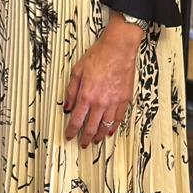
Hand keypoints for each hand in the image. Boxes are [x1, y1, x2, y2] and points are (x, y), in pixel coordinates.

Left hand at [63, 17, 141, 148]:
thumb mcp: (77, 71)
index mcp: (86, 95)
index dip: (71, 131)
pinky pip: (118, 119)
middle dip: (85, 138)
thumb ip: (71, 91)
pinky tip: (110, 131)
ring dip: (99, 136)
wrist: (118, 49)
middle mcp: (99, 102)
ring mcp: (113, 102)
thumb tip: (67, 106)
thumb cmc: (99, 55)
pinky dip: (114, 127)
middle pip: (91, 127)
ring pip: (105, 126)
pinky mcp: (124, 100)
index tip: (69, 136)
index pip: (76, 120)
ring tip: (95, 140)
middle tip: (82, 144)